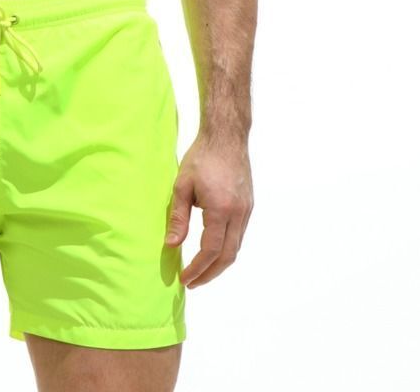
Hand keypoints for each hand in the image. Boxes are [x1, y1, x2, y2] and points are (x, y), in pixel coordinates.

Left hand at [164, 133, 253, 288]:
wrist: (226, 136)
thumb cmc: (201, 157)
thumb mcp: (182, 185)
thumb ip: (178, 217)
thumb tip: (171, 245)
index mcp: (221, 209)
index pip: (211, 250)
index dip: (198, 268)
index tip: (184, 278)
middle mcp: (238, 214)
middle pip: (227, 256)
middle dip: (210, 273)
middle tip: (192, 282)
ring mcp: (246, 210)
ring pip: (236, 247)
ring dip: (219, 263)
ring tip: (201, 271)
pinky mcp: (249, 205)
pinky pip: (239, 235)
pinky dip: (227, 248)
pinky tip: (213, 250)